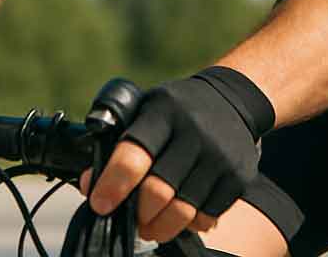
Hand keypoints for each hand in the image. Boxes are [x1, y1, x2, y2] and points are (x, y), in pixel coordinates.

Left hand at [77, 67, 274, 244]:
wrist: (232, 99)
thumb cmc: (176, 110)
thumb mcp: (146, 109)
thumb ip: (117, 142)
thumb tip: (89, 184)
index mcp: (164, 110)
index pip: (134, 153)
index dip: (113, 185)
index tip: (101, 204)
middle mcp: (194, 130)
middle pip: (157, 192)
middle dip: (137, 214)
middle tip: (131, 217)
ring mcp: (220, 154)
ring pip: (181, 212)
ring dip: (159, 227)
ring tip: (151, 225)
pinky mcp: (238, 176)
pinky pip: (206, 217)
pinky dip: (188, 223)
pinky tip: (181, 212)